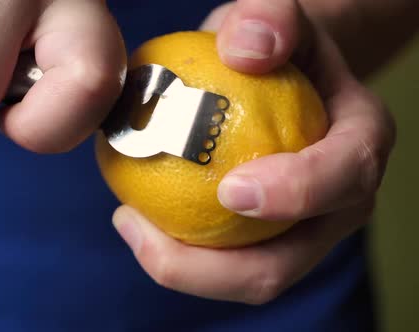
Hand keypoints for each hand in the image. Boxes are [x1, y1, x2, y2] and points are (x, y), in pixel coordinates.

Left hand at [112, 0, 395, 303]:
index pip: (344, 180)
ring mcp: (300, 230)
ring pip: (246, 278)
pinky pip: (220, 263)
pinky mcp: (264, 241)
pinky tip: (134, 219)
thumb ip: (269, 17)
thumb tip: (246, 52)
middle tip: (137, 226)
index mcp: (358, 146)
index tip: (228, 189)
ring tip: (127, 223)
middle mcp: (338, 202)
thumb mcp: (274, 15)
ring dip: (182, 269)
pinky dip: (176, 255)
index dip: (295, 196)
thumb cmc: (274, 45)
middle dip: (211, 268)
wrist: (277, 74)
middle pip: (284, 263)